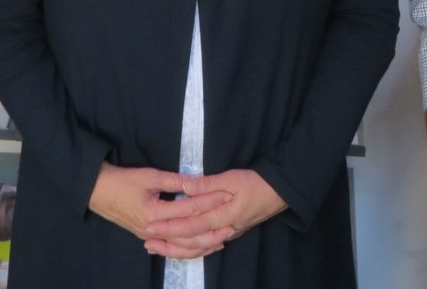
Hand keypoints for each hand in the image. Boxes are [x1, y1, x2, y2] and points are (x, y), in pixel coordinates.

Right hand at [88, 162, 230, 249]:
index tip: (226, 194)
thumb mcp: (149, 176)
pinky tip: (200, 247)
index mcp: (155, 212)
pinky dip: (188, 249)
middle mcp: (154, 229)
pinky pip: (171, 248)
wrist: (98, 192)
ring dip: (203, 244)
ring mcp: (150, 236)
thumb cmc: (122, 181)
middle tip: (232, 222)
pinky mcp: (147, 236)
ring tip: (222, 239)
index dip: (209, 200)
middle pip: (189, 234)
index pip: (190, 207)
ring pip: (181, 247)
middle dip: (212, 228)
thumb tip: (196, 181)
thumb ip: (174, 180)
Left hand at [144, 169, 287, 257]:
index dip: (170, 225)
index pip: (191, 223)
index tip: (151, 225)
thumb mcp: (232, 178)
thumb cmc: (256, 182)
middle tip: (147, 240)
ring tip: (157, 247)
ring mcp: (227, 234)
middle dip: (168, 241)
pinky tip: (181, 248)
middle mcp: (224, 229)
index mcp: (223, 215)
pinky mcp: (230, 233)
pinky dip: (192, 250)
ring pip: (198, 247)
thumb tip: (185, 186)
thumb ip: (207, 184)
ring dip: (177, 248)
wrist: (279, 193)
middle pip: (192, 240)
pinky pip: (207, 247)